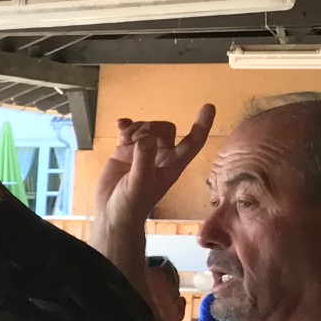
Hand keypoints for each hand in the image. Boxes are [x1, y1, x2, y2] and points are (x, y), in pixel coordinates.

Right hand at [94, 106, 213, 223]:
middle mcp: (160, 156)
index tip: (208, 106)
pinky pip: (129, 131)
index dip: (202, 125)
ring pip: (147, 128)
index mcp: (172, 165)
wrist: (111, 214)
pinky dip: (125, 126)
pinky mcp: (125, 151)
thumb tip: (146, 137)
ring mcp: (142, 152)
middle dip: (152, 127)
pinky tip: (119, 125)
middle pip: (165, 129)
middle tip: (136, 138)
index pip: (193, 142)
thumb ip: (144, 159)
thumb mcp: (139, 183)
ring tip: (125, 139)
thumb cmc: (131, 205)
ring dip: (137, 128)